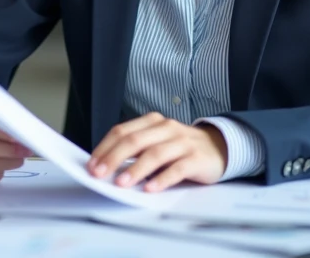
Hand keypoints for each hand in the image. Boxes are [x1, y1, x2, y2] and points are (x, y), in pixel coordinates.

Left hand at [87, 112, 226, 192]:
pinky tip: (150, 189)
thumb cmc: (179, 149)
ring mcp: (182, 142)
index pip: (122, 131)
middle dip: (114, 158)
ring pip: (155, 154)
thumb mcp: (157, 143)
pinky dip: (162, 179)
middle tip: (100, 174)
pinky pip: (177, 168)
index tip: (91, 165)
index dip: (105, 148)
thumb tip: (106, 168)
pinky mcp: (196, 158)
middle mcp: (166, 128)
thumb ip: (136, 151)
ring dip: (135, 169)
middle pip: (135, 141)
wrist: (218, 148)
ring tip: (121, 183)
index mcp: (152, 122)